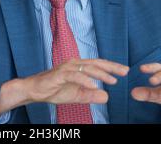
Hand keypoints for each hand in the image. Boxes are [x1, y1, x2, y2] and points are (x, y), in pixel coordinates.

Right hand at [0, 58, 128, 116]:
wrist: (35, 90)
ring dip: (101, 74)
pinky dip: (85, 80)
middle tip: (125, 72)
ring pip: (87, 68)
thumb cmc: (55, 90)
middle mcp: (74, 64)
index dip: (112, 67)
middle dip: (111, 67)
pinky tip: (94, 85)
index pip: (98, 65)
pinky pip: (75, 76)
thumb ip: (91, 95)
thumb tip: (106, 96)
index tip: (125, 71)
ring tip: (113, 80)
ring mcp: (67, 68)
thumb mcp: (77, 95)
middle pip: (96, 63)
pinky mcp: (60, 74)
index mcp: (79, 67)